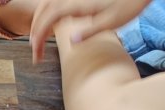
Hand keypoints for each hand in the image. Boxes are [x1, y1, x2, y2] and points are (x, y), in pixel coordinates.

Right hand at [30, 0, 150, 62]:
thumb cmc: (129, 4)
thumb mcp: (112, 21)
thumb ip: (90, 31)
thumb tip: (71, 41)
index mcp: (78, 4)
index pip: (49, 18)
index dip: (39, 34)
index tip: (35, 49)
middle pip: (43, 10)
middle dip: (35, 29)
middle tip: (35, 49)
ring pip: (47, 4)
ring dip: (38, 20)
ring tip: (38, 37)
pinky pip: (55, 3)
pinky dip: (47, 13)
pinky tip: (50, 24)